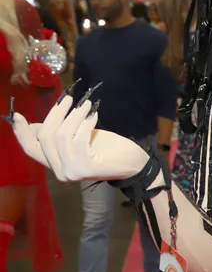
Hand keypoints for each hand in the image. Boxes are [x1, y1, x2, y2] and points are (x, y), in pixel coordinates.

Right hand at [8, 83, 149, 182]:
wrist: (134, 162)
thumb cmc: (107, 148)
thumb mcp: (78, 138)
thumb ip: (57, 134)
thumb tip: (34, 125)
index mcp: (55, 165)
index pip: (31, 149)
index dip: (21, 132)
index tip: (17, 115)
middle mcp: (60, 172)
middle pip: (45, 138)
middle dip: (56, 114)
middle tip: (69, 99)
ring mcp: (72, 172)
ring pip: (61, 136)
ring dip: (74, 115)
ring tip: (87, 105)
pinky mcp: (85, 168)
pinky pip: (78, 139)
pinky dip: (85, 123)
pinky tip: (94, 115)